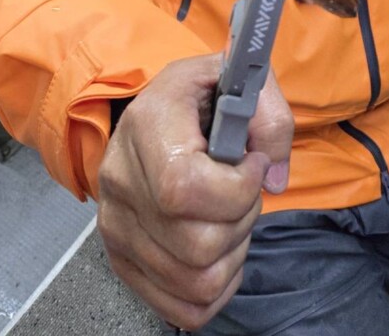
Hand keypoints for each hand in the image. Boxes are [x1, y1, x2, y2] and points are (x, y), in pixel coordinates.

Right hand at [97, 55, 292, 331]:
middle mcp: (119, 178)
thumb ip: (272, 120)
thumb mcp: (244, 82)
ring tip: (230, 214)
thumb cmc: (206, 95)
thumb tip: (274, 179)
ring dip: (232, 254)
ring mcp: (115, 224)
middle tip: (244, 190)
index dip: (235, 189)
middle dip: (242, 220)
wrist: (163, 109)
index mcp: (147, 124)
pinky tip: (223, 251)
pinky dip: (216, 289)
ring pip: (194, 281)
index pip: (183, 188)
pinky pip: (181, 306)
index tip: (252, 163)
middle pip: (195, 245)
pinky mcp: (121, 256)